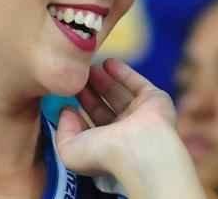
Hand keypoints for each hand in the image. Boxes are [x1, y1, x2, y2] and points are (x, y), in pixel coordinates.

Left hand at [56, 59, 202, 197]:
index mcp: (105, 146)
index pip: (89, 123)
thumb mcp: (70, 149)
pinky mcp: (153, 99)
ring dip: (103, 79)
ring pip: (118, 92)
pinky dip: (123, 72)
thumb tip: (66, 112)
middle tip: (77, 74)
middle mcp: (123, 131)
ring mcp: (139, 115)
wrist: (138, 148)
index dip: (78, 106)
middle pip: (103, 105)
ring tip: (89, 66)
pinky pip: (136, 83)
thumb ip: (63, 130)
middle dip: (89, 90)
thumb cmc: (103, 154)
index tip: (66, 90)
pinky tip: (108, 63)